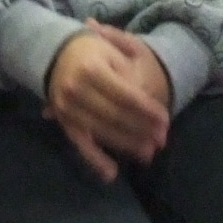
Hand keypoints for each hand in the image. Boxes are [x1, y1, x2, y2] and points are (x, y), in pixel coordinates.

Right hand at [45, 28, 172, 182]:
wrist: (56, 51)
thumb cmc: (92, 49)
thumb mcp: (112, 50)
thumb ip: (128, 75)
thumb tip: (145, 105)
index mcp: (93, 69)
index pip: (127, 95)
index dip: (148, 110)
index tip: (166, 121)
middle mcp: (77, 89)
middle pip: (115, 116)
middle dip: (141, 130)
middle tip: (161, 141)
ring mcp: (67, 108)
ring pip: (101, 132)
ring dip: (126, 145)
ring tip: (147, 154)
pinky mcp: (63, 121)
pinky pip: (79, 144)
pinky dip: (95, 159)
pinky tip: (111, 173)